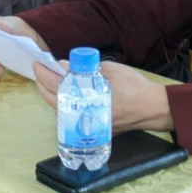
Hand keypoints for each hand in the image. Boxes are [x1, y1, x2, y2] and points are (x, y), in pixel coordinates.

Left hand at [34, 60, 173, 132]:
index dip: (45, 75)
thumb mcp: (110, 71)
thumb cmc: (135, 86)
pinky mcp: (95, 128)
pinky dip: (63, 104)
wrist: (154, 108)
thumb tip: (62, 65)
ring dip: (51, 96)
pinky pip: (72, 117)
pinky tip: (62, 94)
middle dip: (43, 85)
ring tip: (47, 80)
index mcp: (89, 99)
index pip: (58, 87)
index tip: (38, 64)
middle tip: (39, 71)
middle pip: (54, 102)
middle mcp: (87, 115)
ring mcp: (90, 124)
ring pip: (61, 112)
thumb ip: (84, 69)